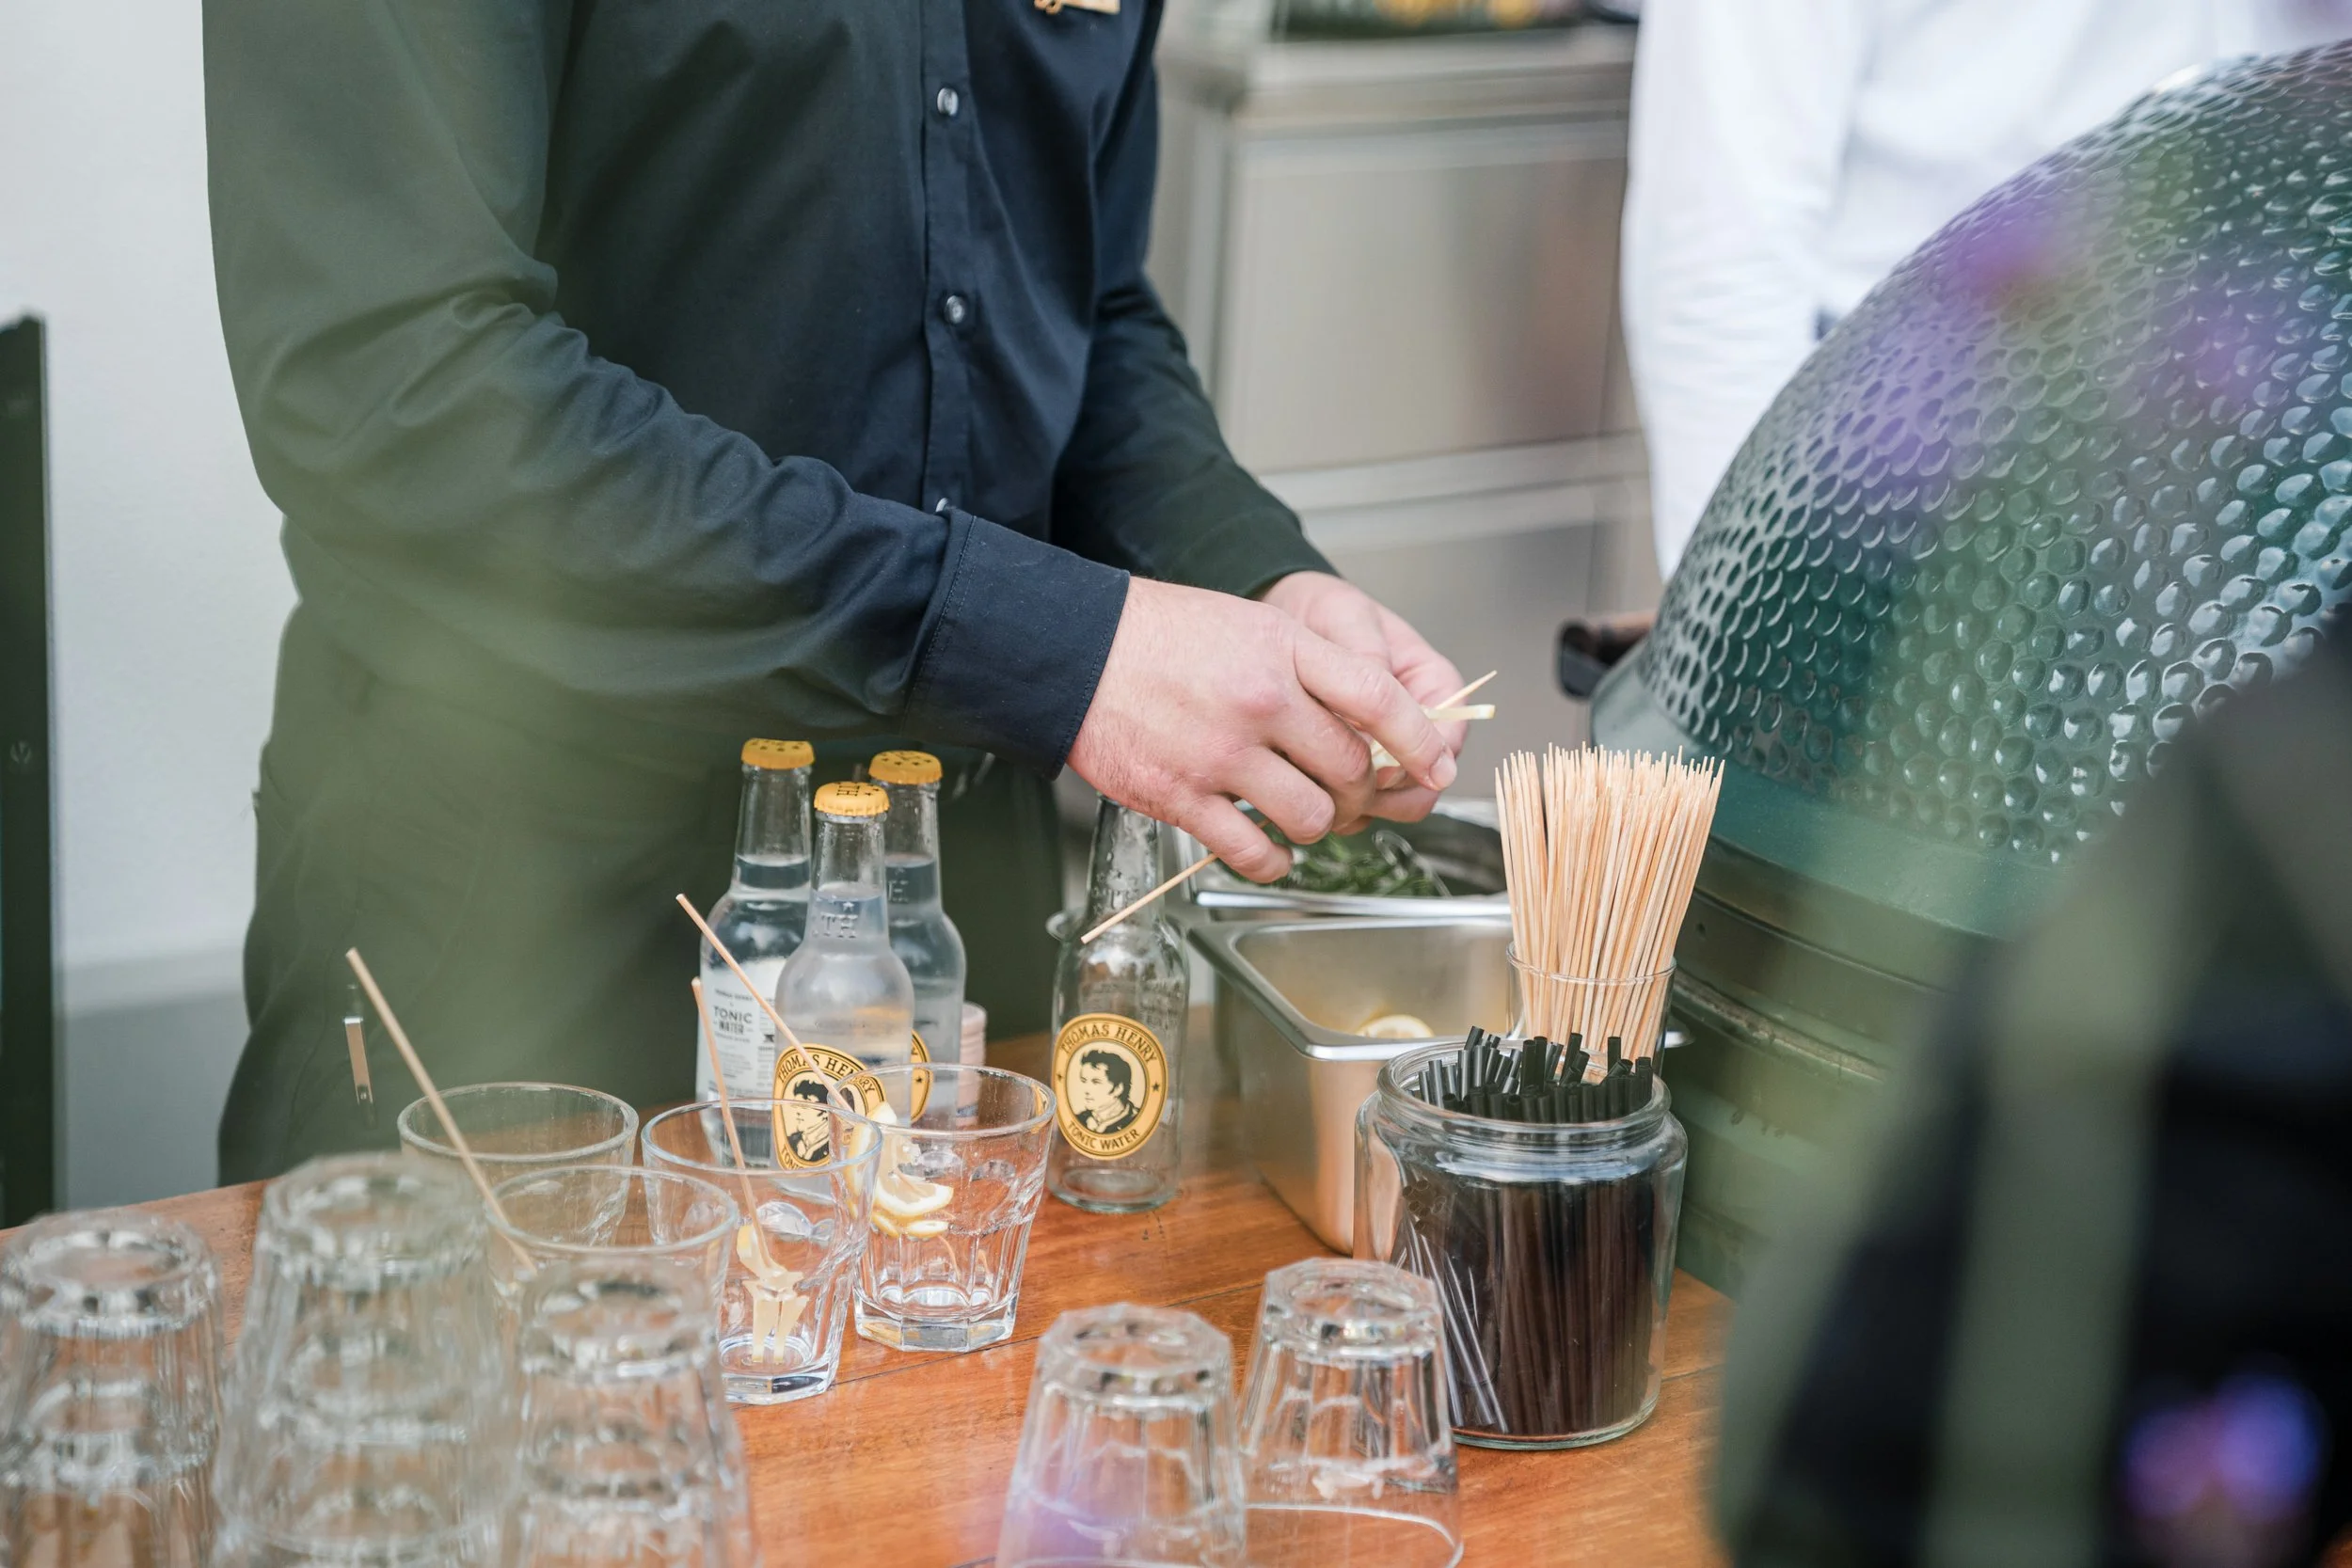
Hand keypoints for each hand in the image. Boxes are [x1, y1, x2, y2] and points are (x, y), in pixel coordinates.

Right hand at [1067, 578, 1457, 881]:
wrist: (1075, 650)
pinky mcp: (1182, 796)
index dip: (1420, 743)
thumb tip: (1373, 720)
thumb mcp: (1252, 624)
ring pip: (1311, 818)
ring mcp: (1221, 754)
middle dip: (1362, 793)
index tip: (1434, 767)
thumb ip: (1313, 667)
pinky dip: (1272, 861)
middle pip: (1351, 770)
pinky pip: (1253, 852)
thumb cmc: (1162, 635)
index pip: (1380, 702)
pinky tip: (1267, 849)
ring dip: (1318, 826)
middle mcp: (1261, 701)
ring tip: (1301, 814)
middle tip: (1351, 794)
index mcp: (1285, 650)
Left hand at [1258, 572, 1467, 829]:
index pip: (1447, 739)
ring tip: (1314, 789)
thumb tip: (1375, 720)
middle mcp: (1416, 725)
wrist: (1279, 617)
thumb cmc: (1320, 609)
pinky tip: (1302, 790)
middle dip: (1386, 796)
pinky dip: (1333, 806)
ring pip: (1390, 803)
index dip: (1417, 760)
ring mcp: (1385, 751)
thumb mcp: (1344, 617)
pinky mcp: (1350, 769)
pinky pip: (1355, 804)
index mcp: (1433, 685)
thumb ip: (1365, 660)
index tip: (1377, 765)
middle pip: (1423, 784)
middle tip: (1342, 790)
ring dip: (1357, 806)